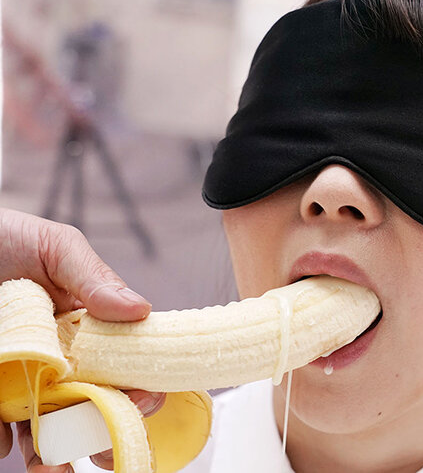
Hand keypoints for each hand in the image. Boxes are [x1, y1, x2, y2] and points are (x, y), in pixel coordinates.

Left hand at [0, 208, 163, 468]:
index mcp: (88, 328)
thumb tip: (142, 311)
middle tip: (104, 449)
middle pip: (92, 404)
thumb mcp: (58, 248)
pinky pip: (0, 426)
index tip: (142, 399)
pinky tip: (7, 442)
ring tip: (52, 465)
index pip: (126, 364)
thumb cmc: (6, 237)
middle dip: (104, 431)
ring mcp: (22, 376)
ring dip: (55, 452)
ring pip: (47, 425)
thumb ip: (97, 278)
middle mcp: (60, 357)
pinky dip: (6, 442)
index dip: (140, 387)